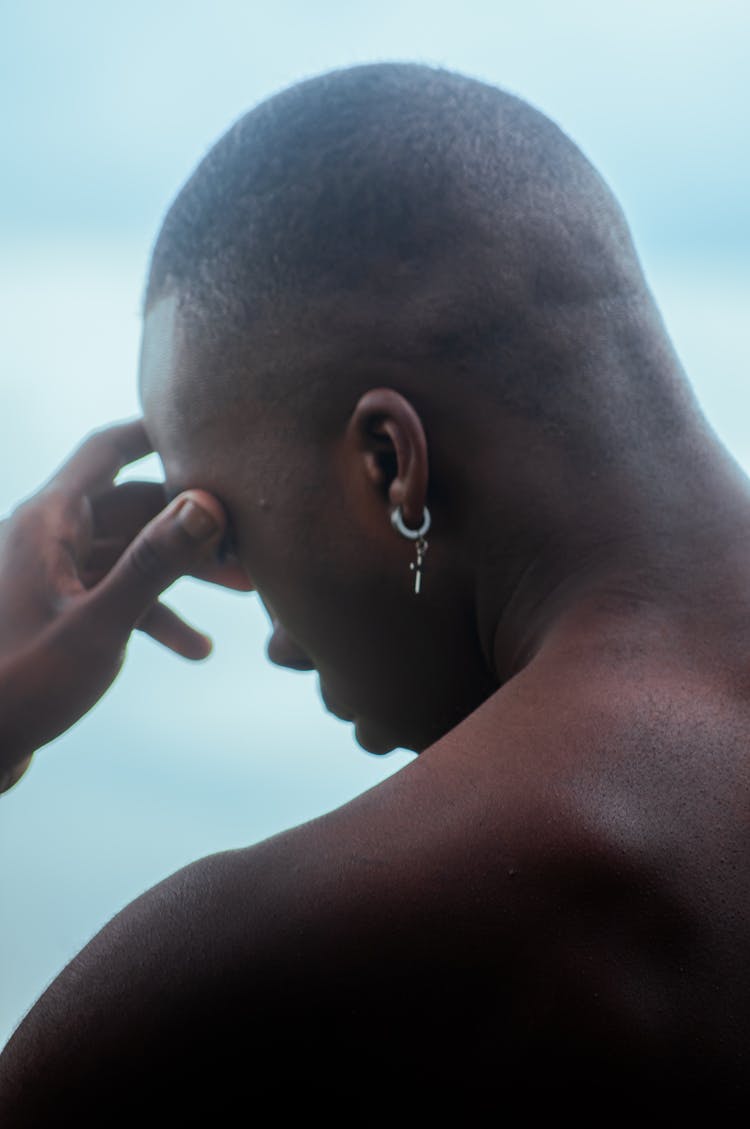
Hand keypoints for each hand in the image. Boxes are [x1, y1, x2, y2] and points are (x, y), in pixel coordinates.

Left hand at [0, 420, 250, 792]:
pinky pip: (115, 594)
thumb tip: (207, 505)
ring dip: (184, 570)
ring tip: (246, 591)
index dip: (155, 430)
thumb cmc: (23, 682)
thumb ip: (155, 563)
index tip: (206, 425)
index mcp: (51, 521)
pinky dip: (155, 613)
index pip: (107, 449)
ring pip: (132, 552)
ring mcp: (53, 573)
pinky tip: (196, 649)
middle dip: (194, 522)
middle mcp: (50, 536)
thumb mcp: (99, 623)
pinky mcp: (58, 611)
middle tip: (253, 539)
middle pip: (134, 505)